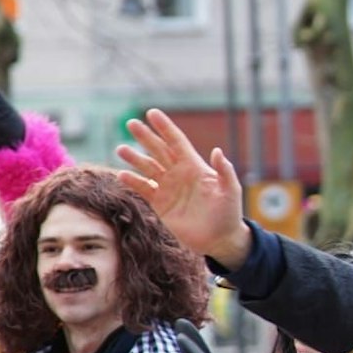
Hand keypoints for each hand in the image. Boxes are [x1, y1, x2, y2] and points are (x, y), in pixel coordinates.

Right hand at [116, 109, 252, 268]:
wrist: (219, 239)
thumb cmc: (229, 213)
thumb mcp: (231, 190)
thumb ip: (225, 171)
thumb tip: (217, 150)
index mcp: (195, 166)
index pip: (177, 142)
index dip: (165, 127)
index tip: (152, 112)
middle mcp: (179, 173)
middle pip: (158, 150)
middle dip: (145, 137)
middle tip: (130, 123)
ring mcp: (168, 187)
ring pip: (148, 167)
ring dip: (135, 158)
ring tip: (121, 149)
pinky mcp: (160, 203)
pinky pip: (143, 188)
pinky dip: (133, 182)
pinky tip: (122, 175)